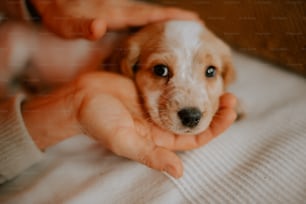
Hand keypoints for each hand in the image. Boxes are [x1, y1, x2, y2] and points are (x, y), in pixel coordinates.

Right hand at [22, 72, 235, 177]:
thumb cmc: (99, 120)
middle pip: (194, 120)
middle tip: (230, 97)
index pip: (194, 139)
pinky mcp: (150, 89)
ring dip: (202, 95)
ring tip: (218, 84)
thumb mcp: (124, 141)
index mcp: (158, 140)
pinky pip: (173, 88)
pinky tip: (196, 75)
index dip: (214, 128)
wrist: (81, 97)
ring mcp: (156, 105)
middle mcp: (160, 124)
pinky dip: (186, 83)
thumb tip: (179, 172)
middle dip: (214, 111)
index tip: (230, 114)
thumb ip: (151, 155)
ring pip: (186, 103)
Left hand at [30, 0, 198, 39]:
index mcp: (115, 14)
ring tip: (186, 28)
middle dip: (176, 18)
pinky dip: (154, 22)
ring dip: (167, 20)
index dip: (170, 17)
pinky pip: (140, 19)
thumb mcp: (66, 24)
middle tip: (198, 25)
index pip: (148, 14)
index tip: (193, 19)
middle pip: (154, 13)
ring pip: (149, 15)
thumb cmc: (59, 15)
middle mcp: (121, 10)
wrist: (51, 0)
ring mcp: (119, 11)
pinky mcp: (115, 15)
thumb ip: (82, 26)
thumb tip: (99, 26)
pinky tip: (159, 29)